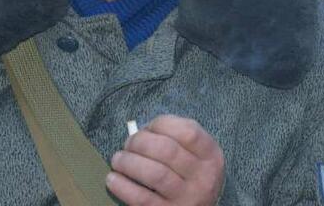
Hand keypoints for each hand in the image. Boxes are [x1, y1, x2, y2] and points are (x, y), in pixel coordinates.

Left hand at [106, 115, 224, 205]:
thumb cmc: (189, 175)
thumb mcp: (196, 154)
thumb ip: (177, 138)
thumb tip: (142, 131)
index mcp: (211, 156)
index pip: (188, 132)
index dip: (161, 124)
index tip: (147, 128)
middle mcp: (203, 177)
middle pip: (168, 150)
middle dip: (140, 142)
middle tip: (128, 144)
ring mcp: (187, 198)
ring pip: (155, 174)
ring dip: (129, 162)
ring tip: (118, 160)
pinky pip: (142, 199)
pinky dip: (123, 186)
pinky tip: (113, 179)